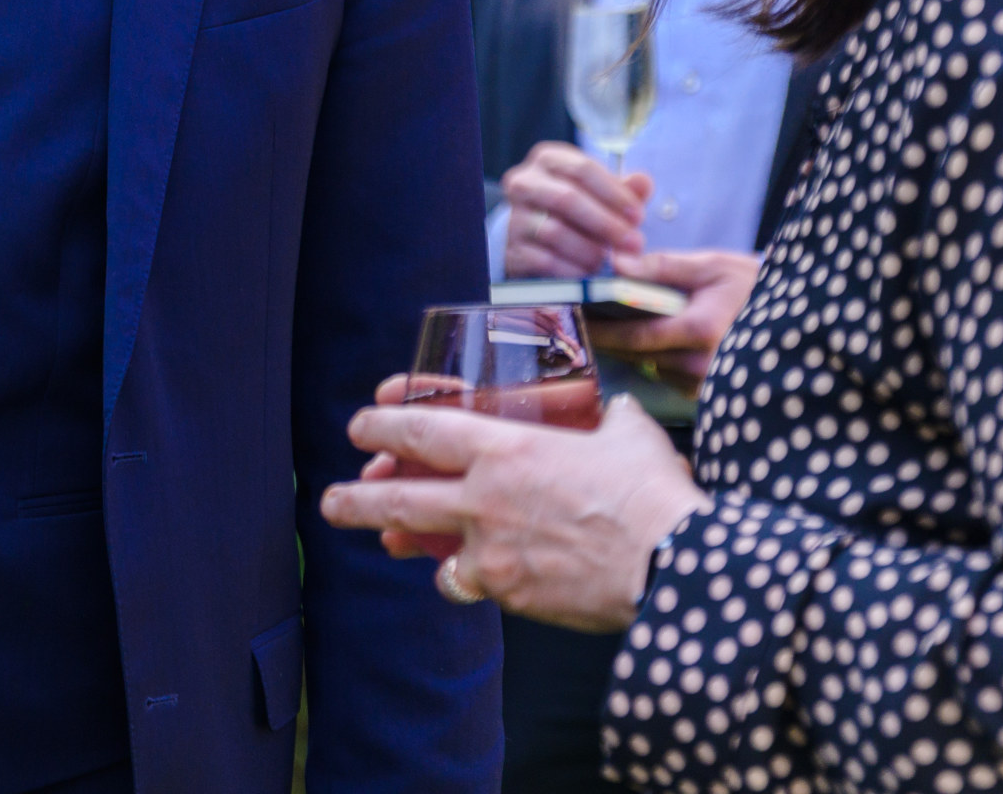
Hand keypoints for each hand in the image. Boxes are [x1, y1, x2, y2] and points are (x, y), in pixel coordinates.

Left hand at [322, 395, 707, 632]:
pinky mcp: (508, 592)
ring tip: (374, 539)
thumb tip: (617, 411)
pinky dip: (458, 578)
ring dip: (390, 539)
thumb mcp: (629, 435)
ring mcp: (490, 549)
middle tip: (331, 498)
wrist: (671, 565)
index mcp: (505, 449)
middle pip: (397, 496)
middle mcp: (484, 498)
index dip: (382, 425)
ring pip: (420, 545)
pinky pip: (465, 583)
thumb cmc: (651, 495)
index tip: (362, 425)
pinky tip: (458, 575)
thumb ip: (610, 420)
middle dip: (355, 497)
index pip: (422, 429)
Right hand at [500, 141, 649, 277]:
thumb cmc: (575, 207)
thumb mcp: (599, 192)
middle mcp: (524, 183)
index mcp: (549, 159)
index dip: (614, 193)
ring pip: (554, 231)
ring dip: (589, 249)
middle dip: (605, 223)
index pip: (583, 169)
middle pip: (567, 198)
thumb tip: (643, 182)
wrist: (534, 235)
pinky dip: (571, 269)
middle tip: (633, 243)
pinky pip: (543, 260)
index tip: (638, 216)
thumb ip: (623, 187)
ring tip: (610, 260)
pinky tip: (589, 273)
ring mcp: (514, 216)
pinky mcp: (512, 248)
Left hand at [588, 249, 759, 396]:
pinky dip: (656, 359)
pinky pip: (669, 376)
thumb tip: (615, 263)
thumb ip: (661, 267)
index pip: (635, 336)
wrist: (797, 317)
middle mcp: (700, 365)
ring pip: (651, 367)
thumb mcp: (711, 267)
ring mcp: (706, 384)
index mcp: (699, 331)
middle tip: (578, 320)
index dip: (601, 330)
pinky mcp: (709, 394)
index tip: (575, 319)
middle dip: (607, 338)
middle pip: (637, 355)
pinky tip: (652, 338)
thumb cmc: (753, 286)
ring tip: (612, 323)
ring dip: (632, 349)